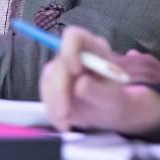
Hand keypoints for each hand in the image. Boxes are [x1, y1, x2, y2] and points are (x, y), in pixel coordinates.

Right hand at [39, 25, 159, 134]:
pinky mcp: (52, 83)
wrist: (109, 111)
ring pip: (48, 80)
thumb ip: (98, 90)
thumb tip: (79, 84)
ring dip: (54, 103)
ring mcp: (61, 68)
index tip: (75, 71)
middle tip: (65, 113)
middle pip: (58, 62)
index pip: (74, 36)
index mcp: (93, 48)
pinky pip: (45, 95)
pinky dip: (52, 111)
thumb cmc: (114, 100)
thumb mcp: (112, 99)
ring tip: (68, 122)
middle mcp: (74, 54)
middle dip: (59, 89)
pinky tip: (65, 124)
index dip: (70, 50)